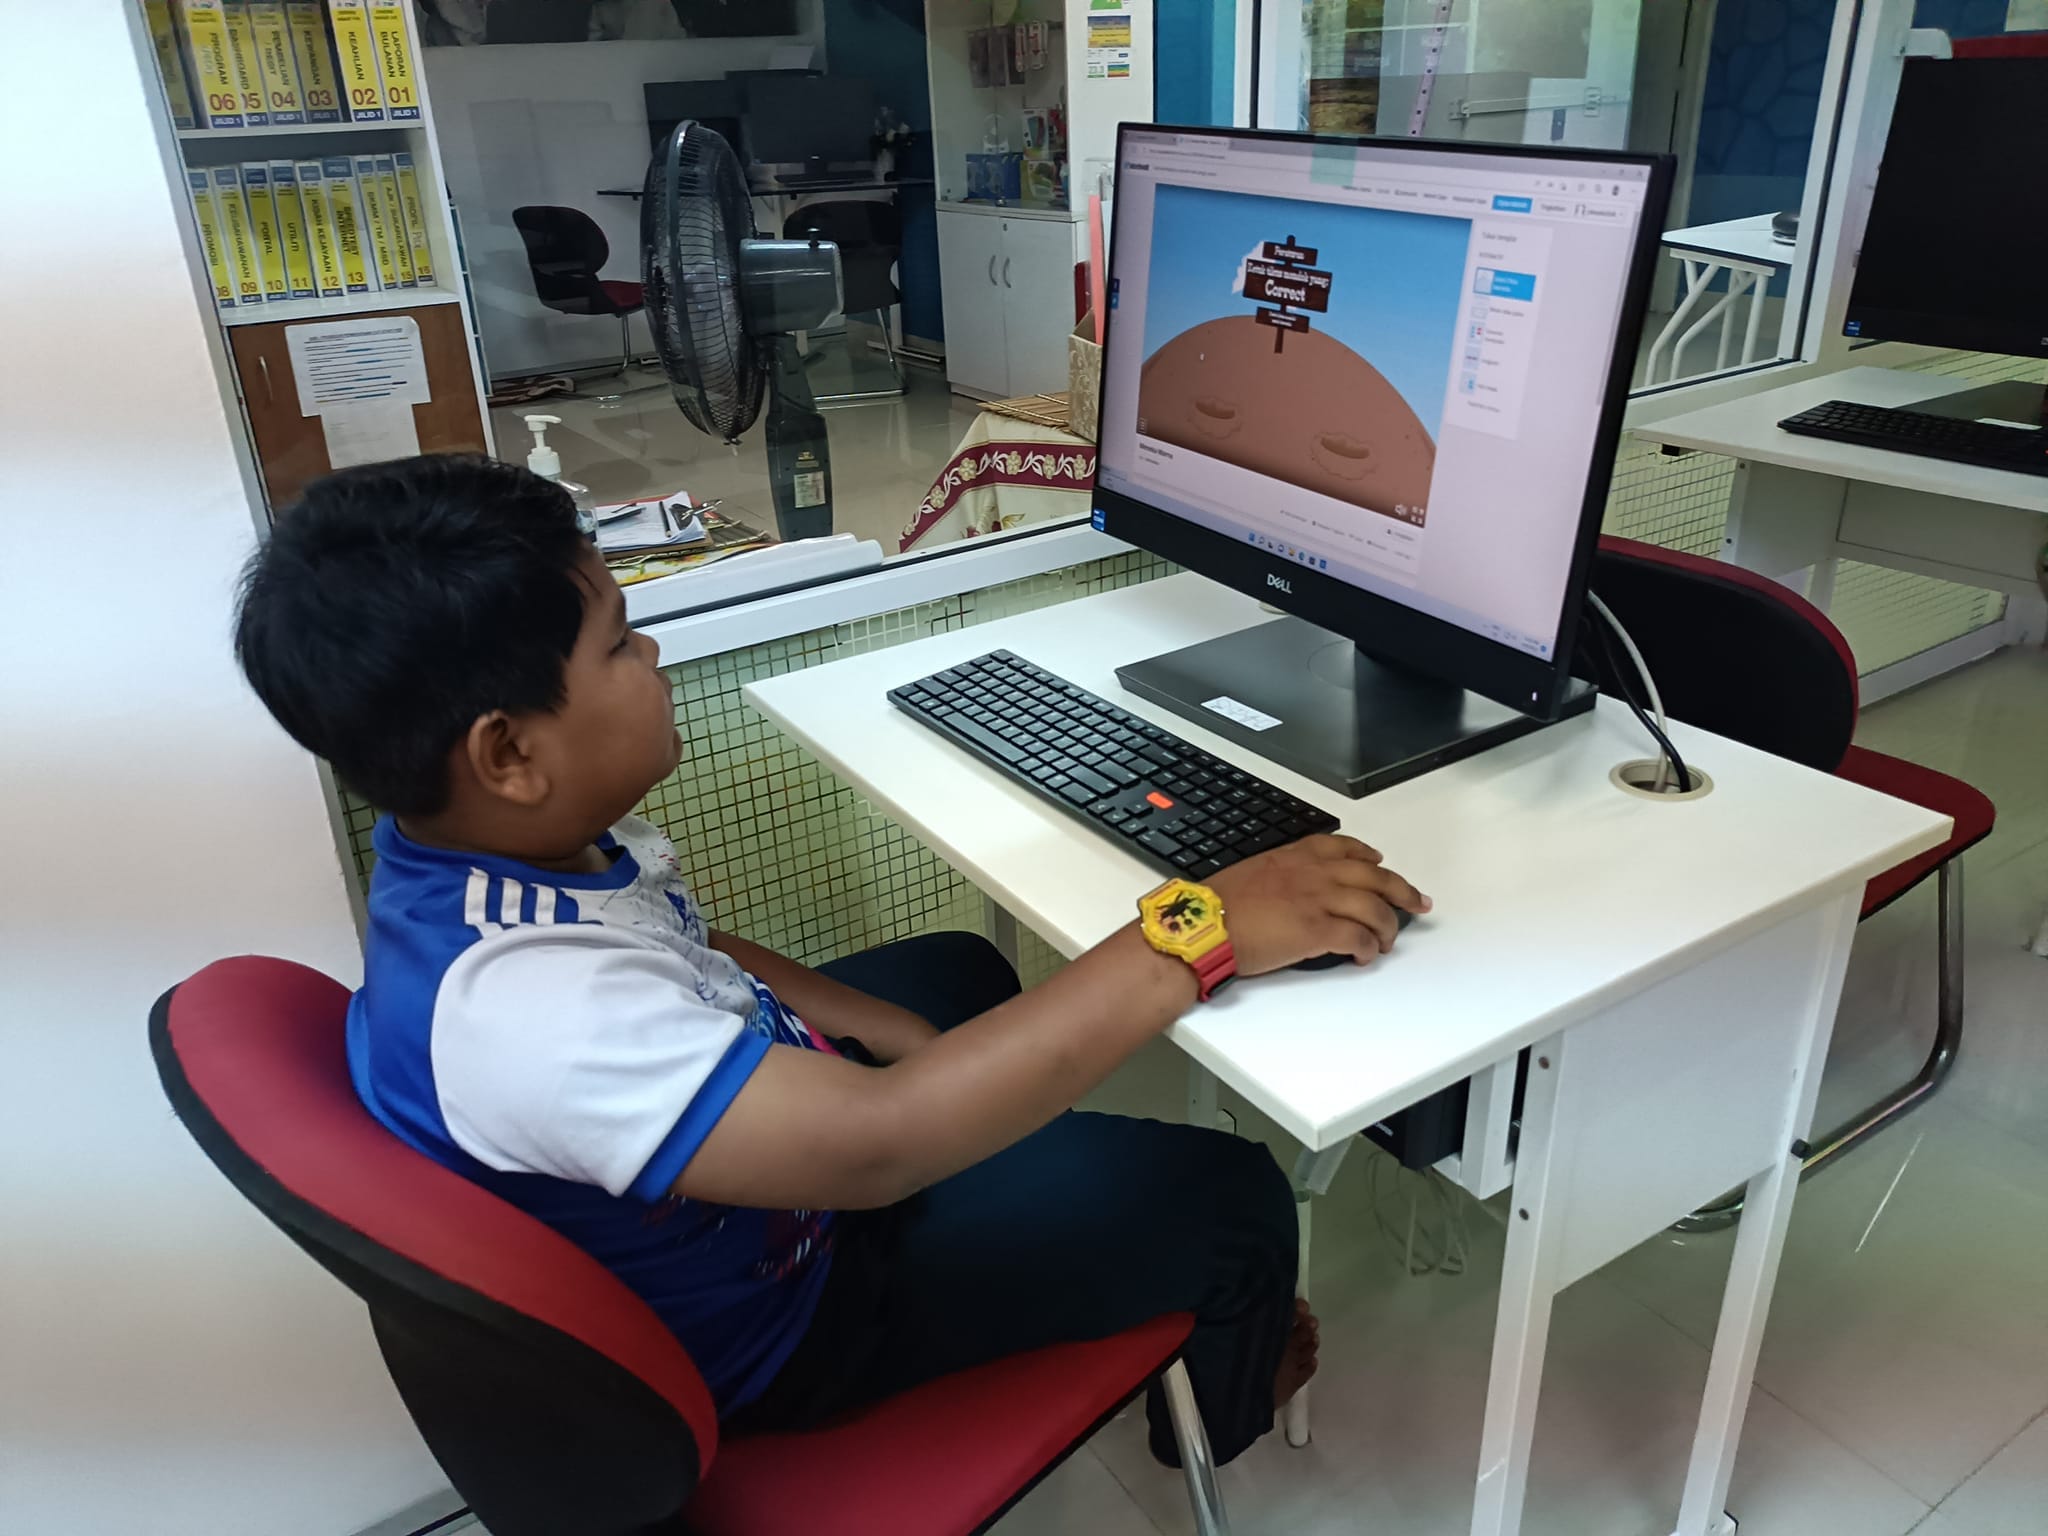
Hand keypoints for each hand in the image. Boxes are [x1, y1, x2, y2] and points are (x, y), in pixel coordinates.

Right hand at [1208, 835, 1429, 974]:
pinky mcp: (1318, 930)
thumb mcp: (1250, 876)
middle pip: (1374, 876)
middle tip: (1416, 902)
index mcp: (1294, 857)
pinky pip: (1359, 938)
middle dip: (1401, 890)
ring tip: (1387, 942)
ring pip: (1375, 908)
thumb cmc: (1216, 907)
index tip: (1378, 860)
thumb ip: (1279, 879)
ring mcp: (1318, 900)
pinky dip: (1368, 948)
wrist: (1203, 925)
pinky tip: (1366, 956)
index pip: (1343, 848)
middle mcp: (1313, 873)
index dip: (1367, 855)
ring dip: (1387, 927)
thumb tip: (1289, 896)